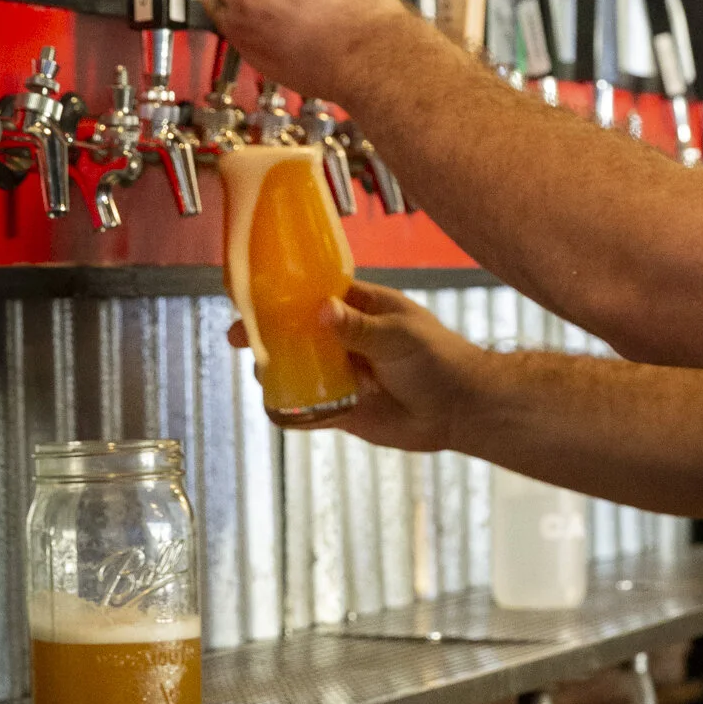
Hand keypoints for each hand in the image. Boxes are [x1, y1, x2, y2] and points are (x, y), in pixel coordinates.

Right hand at [226, 281, 485, 451]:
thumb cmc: (439, 359)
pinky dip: (291, 408)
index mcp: (362, 309)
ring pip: (298, 369)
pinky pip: (308, 408)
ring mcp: (342, 374)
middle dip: (269, 333)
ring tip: (261, 369)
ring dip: (276, 369)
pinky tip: (276, 405)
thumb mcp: (399, 336)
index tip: (254, 294)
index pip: (316, 294)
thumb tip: (320, 310)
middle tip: (241, 337)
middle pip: (298, 332)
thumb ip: (359, 327)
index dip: (285, 293)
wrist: (461, 409)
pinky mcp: (343, 409)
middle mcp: (346, 339)